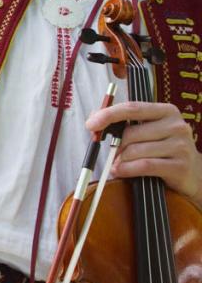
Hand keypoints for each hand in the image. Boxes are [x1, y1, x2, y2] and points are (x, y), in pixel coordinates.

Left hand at [87, 100, 201, 204]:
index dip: (108, 115)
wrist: (192, 175)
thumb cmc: (162, 151)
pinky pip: (144, 165)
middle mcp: (176, 125)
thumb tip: (93, 119)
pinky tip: (121, 172)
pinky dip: (127, 170)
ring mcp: (180, 145)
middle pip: (130, 133)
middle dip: (114, 146)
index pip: (131, 108)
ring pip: (135, 151)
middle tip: (111, 155)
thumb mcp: (146, 132)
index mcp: (166, 111)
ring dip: (120, 161)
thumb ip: (123, 123)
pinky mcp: (180, 165)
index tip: (91, 124)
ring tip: (118, 165)